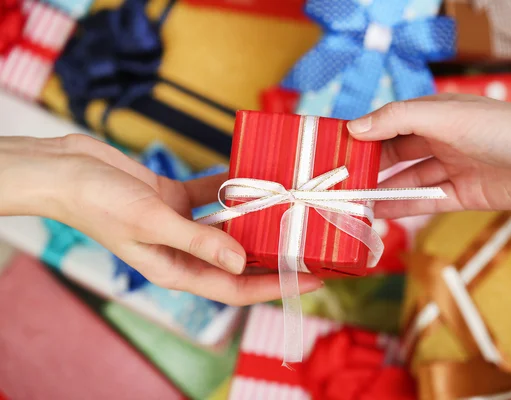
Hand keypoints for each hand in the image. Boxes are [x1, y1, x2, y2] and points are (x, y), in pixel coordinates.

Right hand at [0, 135, 321, 304]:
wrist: (66, 171)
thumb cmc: (99, 203)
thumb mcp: (152, 222)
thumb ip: (197, 241)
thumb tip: (242, 263)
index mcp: (176, 270)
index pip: (237, 288)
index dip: (276, 285)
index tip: (314, 279)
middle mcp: (183, 251)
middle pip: (239, 259)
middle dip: (274, 253)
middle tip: (312, 242)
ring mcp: (180, 224)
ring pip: (229, 225)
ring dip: (257, 215)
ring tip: (293, 205)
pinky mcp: (175, 199)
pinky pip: (213, 195)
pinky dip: (232, 186)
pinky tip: (255, 172)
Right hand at [347, 95, 510, 217]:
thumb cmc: (507, 127)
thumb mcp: (445, 116)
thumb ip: (398, 119)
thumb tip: (355, 128)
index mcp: (434, 114)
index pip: (387, 124)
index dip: (361, 136)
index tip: (334, 151)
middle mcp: (440, 139)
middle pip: (394, 155)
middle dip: (367, 168)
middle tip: (337, 183)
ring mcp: (452, 168)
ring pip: (407, 180)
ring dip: (381, 191)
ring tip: (351, 202)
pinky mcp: (464, 194)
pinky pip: (426, 201)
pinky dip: (403, 207)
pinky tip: (379, 213)